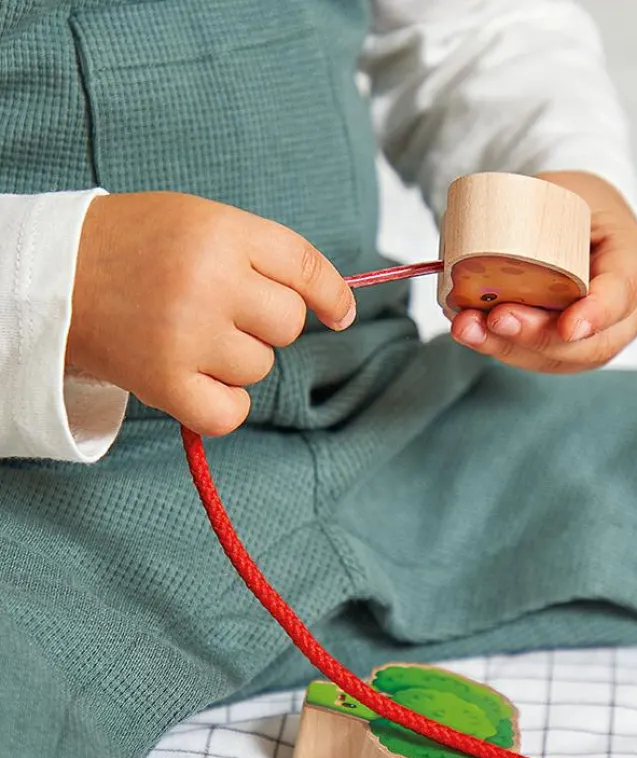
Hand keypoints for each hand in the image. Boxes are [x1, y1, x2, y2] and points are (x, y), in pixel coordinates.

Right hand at [67, 192, 354, 435]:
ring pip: (260, 367)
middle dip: (267, 323)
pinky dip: (223, 404)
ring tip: (191, 334)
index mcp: (220, 232)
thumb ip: (267, 255)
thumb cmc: (138, 247)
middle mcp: (208, 283)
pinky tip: (197, 379)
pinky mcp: (166, 383)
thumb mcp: (202, 222)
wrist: (54, 277)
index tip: (338, 313)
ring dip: (238, 359)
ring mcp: (186, 336)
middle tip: (222, 310)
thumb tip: (338, 307)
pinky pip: (232, 412)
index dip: (331, 294)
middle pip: (289, 324)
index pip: (306, 268)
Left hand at [448, 170, 636, 371]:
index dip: (597, 314)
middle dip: (536, 337)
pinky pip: (539, 359)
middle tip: (497, 319)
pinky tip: (471, 333)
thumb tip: (472, 234)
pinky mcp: (570, 350)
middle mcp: (626, 313)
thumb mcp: (569, 189)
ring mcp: (598, 337)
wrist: (587, 225)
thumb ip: (536, 211)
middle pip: (588, 343)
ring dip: (508, 347)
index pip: (622, 295)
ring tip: (468, 328)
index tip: (568, 327)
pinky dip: (501, 347)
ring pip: (560, 359)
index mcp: (636, 264)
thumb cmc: (580, 204)